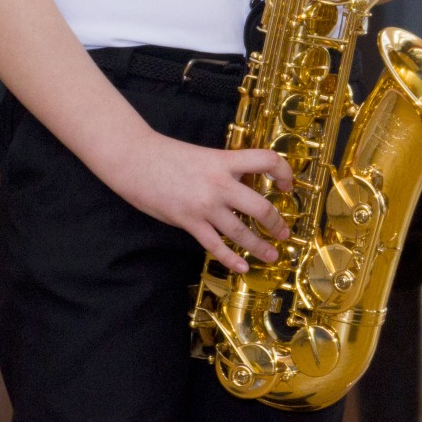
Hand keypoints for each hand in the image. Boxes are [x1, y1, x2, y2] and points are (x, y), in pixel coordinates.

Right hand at [101, 129, 292, 273]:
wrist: (135, 159)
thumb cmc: (166, 154)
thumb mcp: (203, 156)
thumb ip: (223, 170)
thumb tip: (243, 186)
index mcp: (224, 161)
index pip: (266, 160)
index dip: (284, 171)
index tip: (287, 184)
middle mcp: (220, 184)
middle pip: (261, 207)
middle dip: (276, 222)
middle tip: (283, 231)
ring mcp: (205, 206)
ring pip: (241, 232)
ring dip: (259, 246)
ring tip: (271, 255)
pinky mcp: (189, 222)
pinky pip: (215, 246)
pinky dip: (230, 259)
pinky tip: (241, 267)